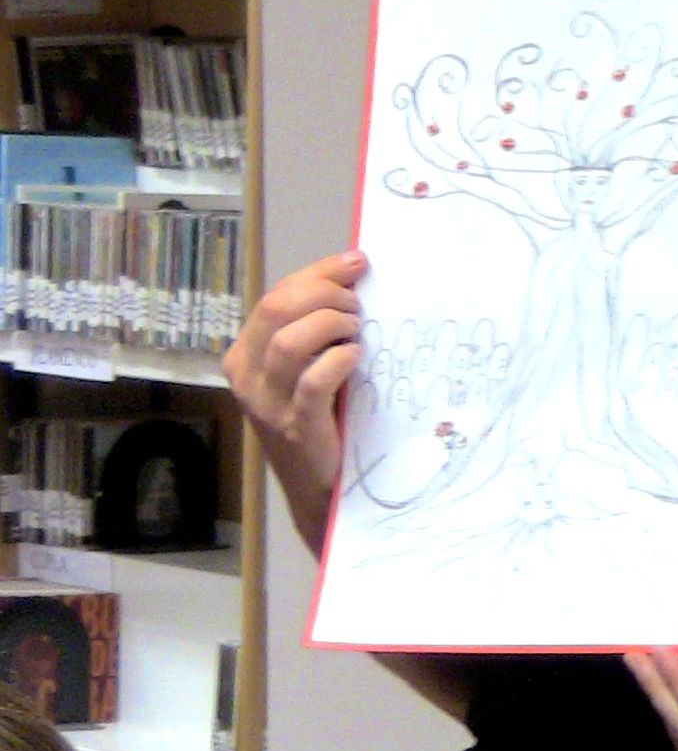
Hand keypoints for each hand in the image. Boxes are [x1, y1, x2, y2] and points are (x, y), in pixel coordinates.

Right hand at [222, 249, 366, 546]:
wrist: (321, 488)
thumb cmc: (322, 418)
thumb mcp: (307, 367)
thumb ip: (316, 328)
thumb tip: (353, 274)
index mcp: (245, 355)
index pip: (276, 296)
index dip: (318, 273)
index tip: (356, 262)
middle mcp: (248, 376)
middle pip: (278, 309)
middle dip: (326, 293)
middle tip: (359, 305)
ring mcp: (268, 403)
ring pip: (291, 341)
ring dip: (333, 324)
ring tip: (358, 331)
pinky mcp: (296, 426)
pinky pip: (314, 379)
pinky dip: (340, 359)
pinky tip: (355, 358)